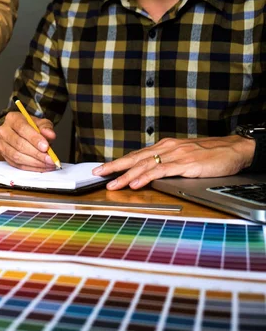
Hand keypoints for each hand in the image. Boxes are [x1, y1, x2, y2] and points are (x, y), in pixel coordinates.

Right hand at [0, 111, 57, 171]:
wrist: (19, 133)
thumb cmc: (29, 127)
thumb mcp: (40, 123)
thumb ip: (46, 127)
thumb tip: (50, 134)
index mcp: (12, 118)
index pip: (22, 128)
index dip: (34, 139)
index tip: (45, 147)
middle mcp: (3, 131)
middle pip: (19, 144)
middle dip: (36, 153)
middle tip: (50, 158)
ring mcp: (1, 144)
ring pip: (17, 156)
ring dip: (34, 162)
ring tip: (47, 163)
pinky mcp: (3, 156)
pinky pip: (17, 164)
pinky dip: (31, 167)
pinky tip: (41, 166)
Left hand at [92, 136, 255, 189]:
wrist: (233, 149)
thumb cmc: (210, 154)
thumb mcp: (183, 157)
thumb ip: (166, 163)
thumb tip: (150, 174)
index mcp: (165, 146)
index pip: (136, 155)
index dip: (119, 162)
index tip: (103, 168)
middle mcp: (166, 148)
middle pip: (134, 158)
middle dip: (114, 166)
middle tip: (97, 173)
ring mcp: (175, 155)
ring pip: (144, 165)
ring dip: (125, 175)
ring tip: (112, 183)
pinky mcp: (184, 164)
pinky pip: (160, 170)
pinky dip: (145, 177)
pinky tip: (135, 183)